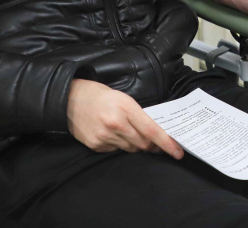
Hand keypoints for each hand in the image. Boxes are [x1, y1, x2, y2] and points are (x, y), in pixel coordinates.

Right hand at [67, 79, 183, 158]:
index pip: (152, 130)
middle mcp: (116, 124)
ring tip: (131, 134)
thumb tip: (154, 131)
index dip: (167, 143)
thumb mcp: (123, 98)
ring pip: (131, 149)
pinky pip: (116, 150)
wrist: (69, 99)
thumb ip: (138, 114)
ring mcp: (105, 136)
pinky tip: (113, 134)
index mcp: (126, 108)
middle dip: (153, 146)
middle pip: (143, 143)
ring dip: (136, 145)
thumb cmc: (100, 95)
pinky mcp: (96, 145)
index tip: (178, 152)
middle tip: (157, 144)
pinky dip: (120, 145)